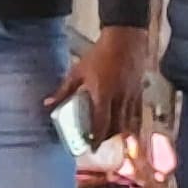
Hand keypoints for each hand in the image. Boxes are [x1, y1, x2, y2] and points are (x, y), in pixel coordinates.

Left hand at [53, 23, 150, 146]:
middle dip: (107, 137)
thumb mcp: (78, 71)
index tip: (91, 148)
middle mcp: (120, 98)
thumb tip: (47, 103)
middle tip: (98, 143)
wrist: (125, 39)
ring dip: (119, 132)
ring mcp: (132, 95)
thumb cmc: (99, 55)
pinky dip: (131, 122)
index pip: (101, 122)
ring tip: (109, 136)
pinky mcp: (140, 91)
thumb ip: (64, 90)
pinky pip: (137, 113)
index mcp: (103, 94)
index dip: (96, 137)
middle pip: (116, 126)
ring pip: (128, 122)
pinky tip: (126, 125)